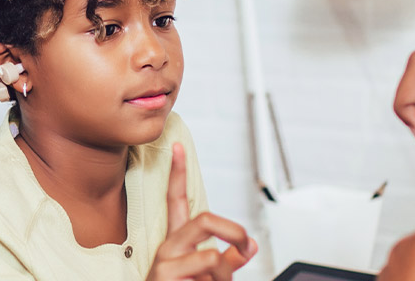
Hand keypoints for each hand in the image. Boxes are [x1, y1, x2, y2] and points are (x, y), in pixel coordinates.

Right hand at [146, 143, 258, 280]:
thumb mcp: (209, 279)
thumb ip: (227, 262)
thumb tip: (249, 249)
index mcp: (176, 243)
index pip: (176, 201)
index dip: (177, 173)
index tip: (178, 147)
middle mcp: (168, 248)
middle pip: (205, 217)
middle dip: (235, 231)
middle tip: (246, 248)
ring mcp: (165, 263)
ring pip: (213, 256)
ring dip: (225, 278)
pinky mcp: (165, 276)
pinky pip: (208, 267)